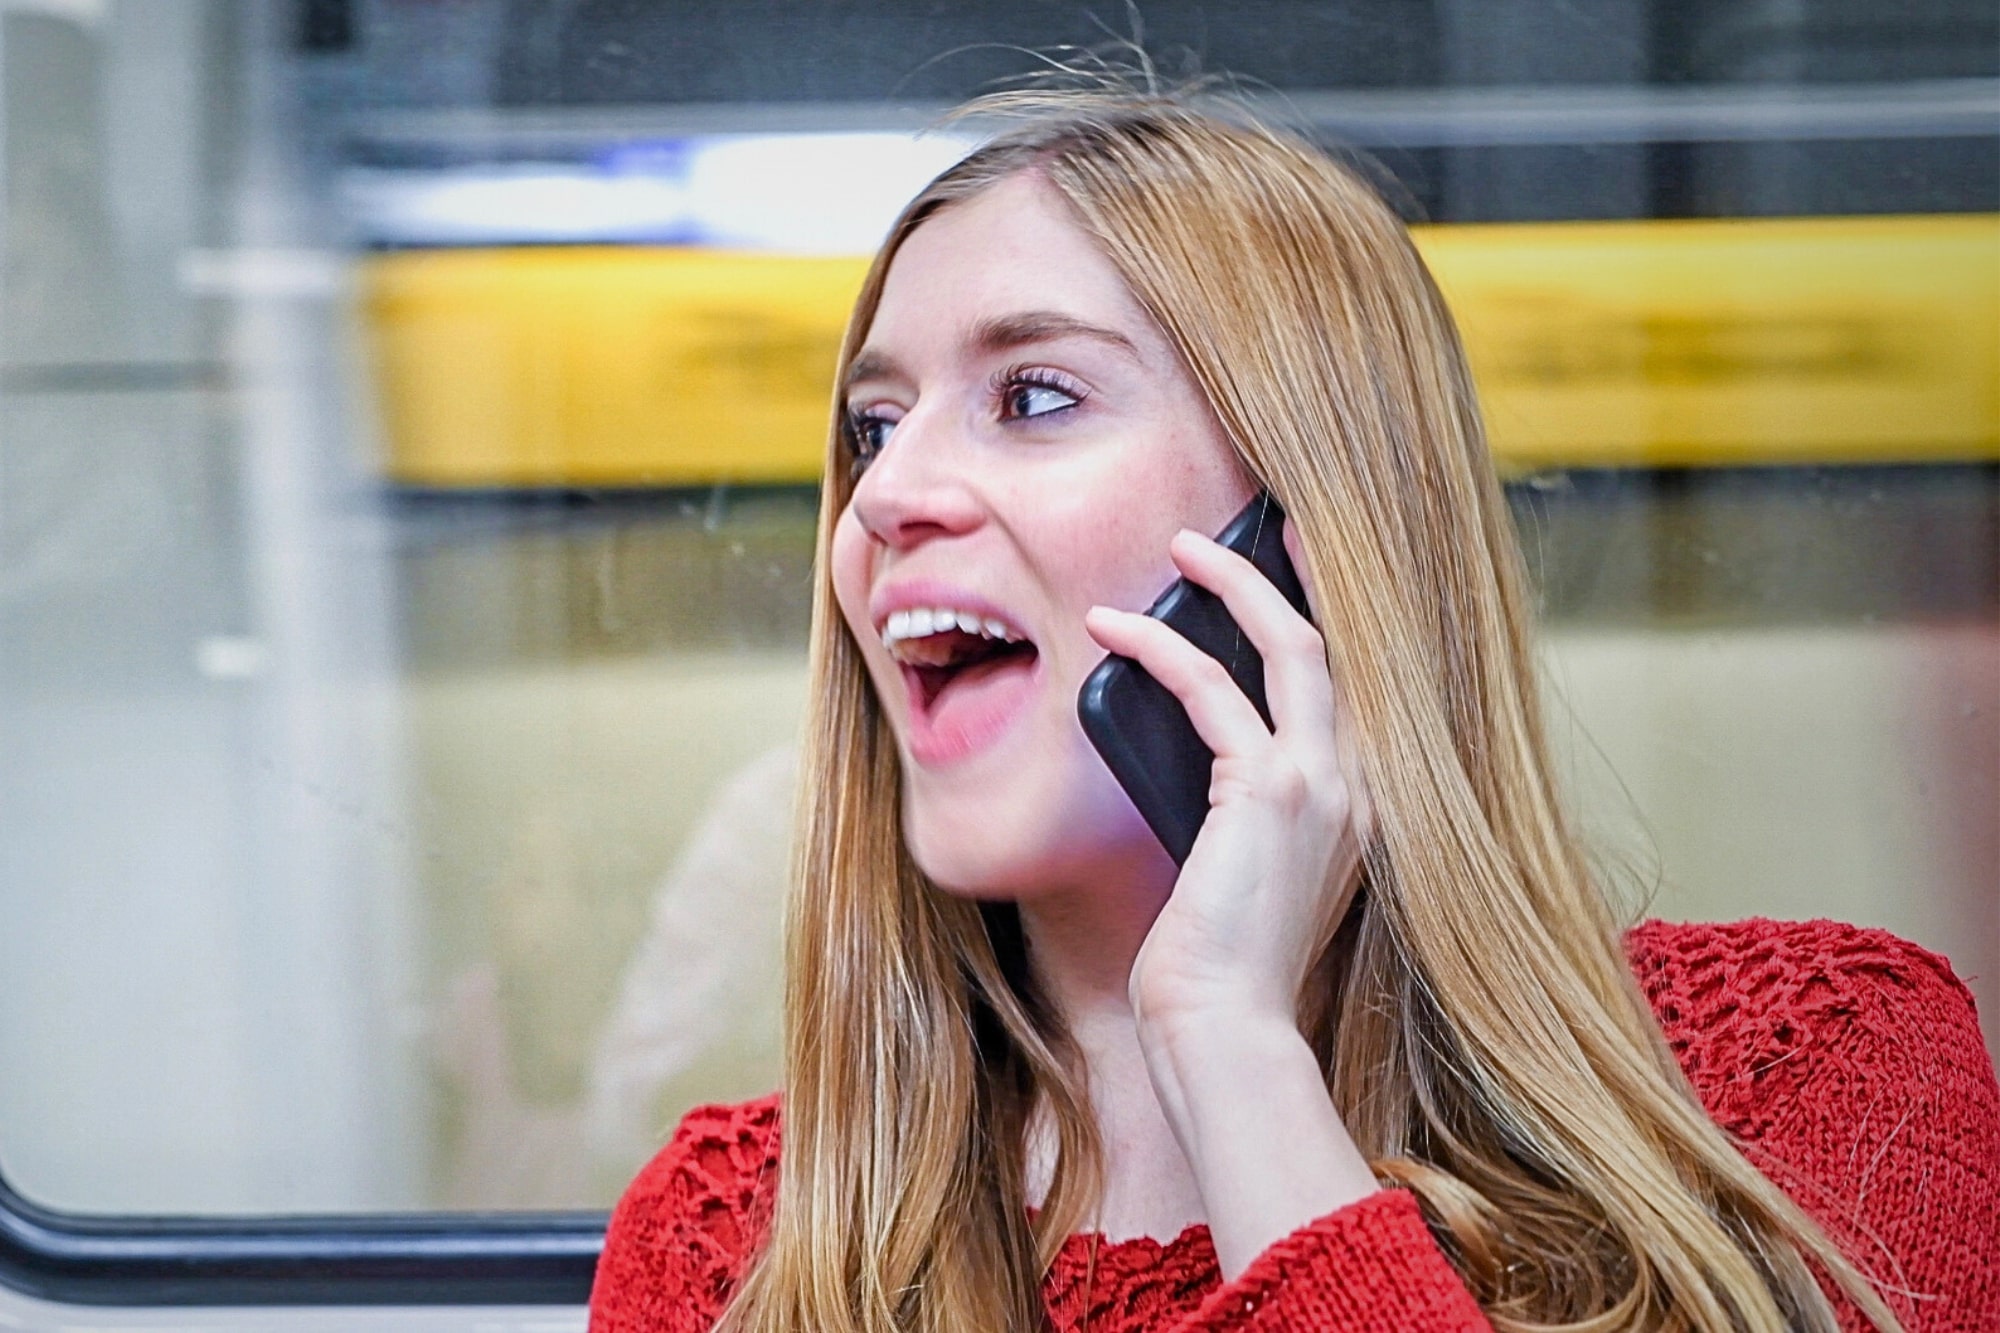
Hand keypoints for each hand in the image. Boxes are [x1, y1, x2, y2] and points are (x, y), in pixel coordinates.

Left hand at [1083, 520, 1371, 1038]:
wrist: (1225, 1026)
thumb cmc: (1221, 959)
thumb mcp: (1245, 863)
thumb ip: (1243, 799)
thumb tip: (1197, 735)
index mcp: (1358, 804)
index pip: (1350, 684)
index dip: (1326, 611)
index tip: (1295, 562)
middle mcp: (1358, 786)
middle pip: (1340, 642)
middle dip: (1297, 569)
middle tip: (1259, 518)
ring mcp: (1323, 786)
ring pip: (1291, 644)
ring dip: (1230, 583)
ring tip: (1179, 549)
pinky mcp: (1269, 791)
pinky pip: (1213, 688)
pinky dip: (1161, 648)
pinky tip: (1117, 630)